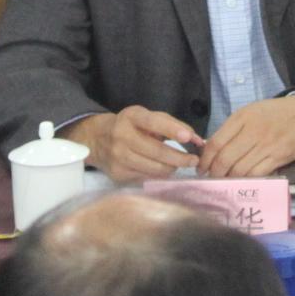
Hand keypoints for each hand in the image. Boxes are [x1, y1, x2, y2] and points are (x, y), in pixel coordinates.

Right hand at [64, 105, 201, 184]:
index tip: (189, 137)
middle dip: (180, 158)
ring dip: (172, 168)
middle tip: (194, 160)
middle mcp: (122, 136)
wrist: (97, 139)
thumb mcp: (147, 117)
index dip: (172, 130)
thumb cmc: (130, 126)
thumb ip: (173, 125)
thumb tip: (197, 140)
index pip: (154, 122)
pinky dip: (159, 175)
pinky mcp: (118, 174)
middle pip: (158, 152)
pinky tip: (162, 170)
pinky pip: (147, 178)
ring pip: (155, 169)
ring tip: (178, 164)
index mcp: (131, 117)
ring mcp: (118, 157)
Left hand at [201, 95, 294, 179]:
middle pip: (225, 159)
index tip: (201, 168)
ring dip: (229, 179)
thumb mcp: (251, 112)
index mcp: (243, 118)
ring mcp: (267, 145)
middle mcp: (253, 131)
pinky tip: (242, 181)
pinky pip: (257, 174)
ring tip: (224, 182)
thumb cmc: (275, 114)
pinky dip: (246, 180)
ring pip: (239, 170)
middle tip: (211, 179)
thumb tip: (211, 149)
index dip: (205, 159)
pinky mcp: (279, 157)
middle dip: (214, 173)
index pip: (216, 142)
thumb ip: (232, 129)